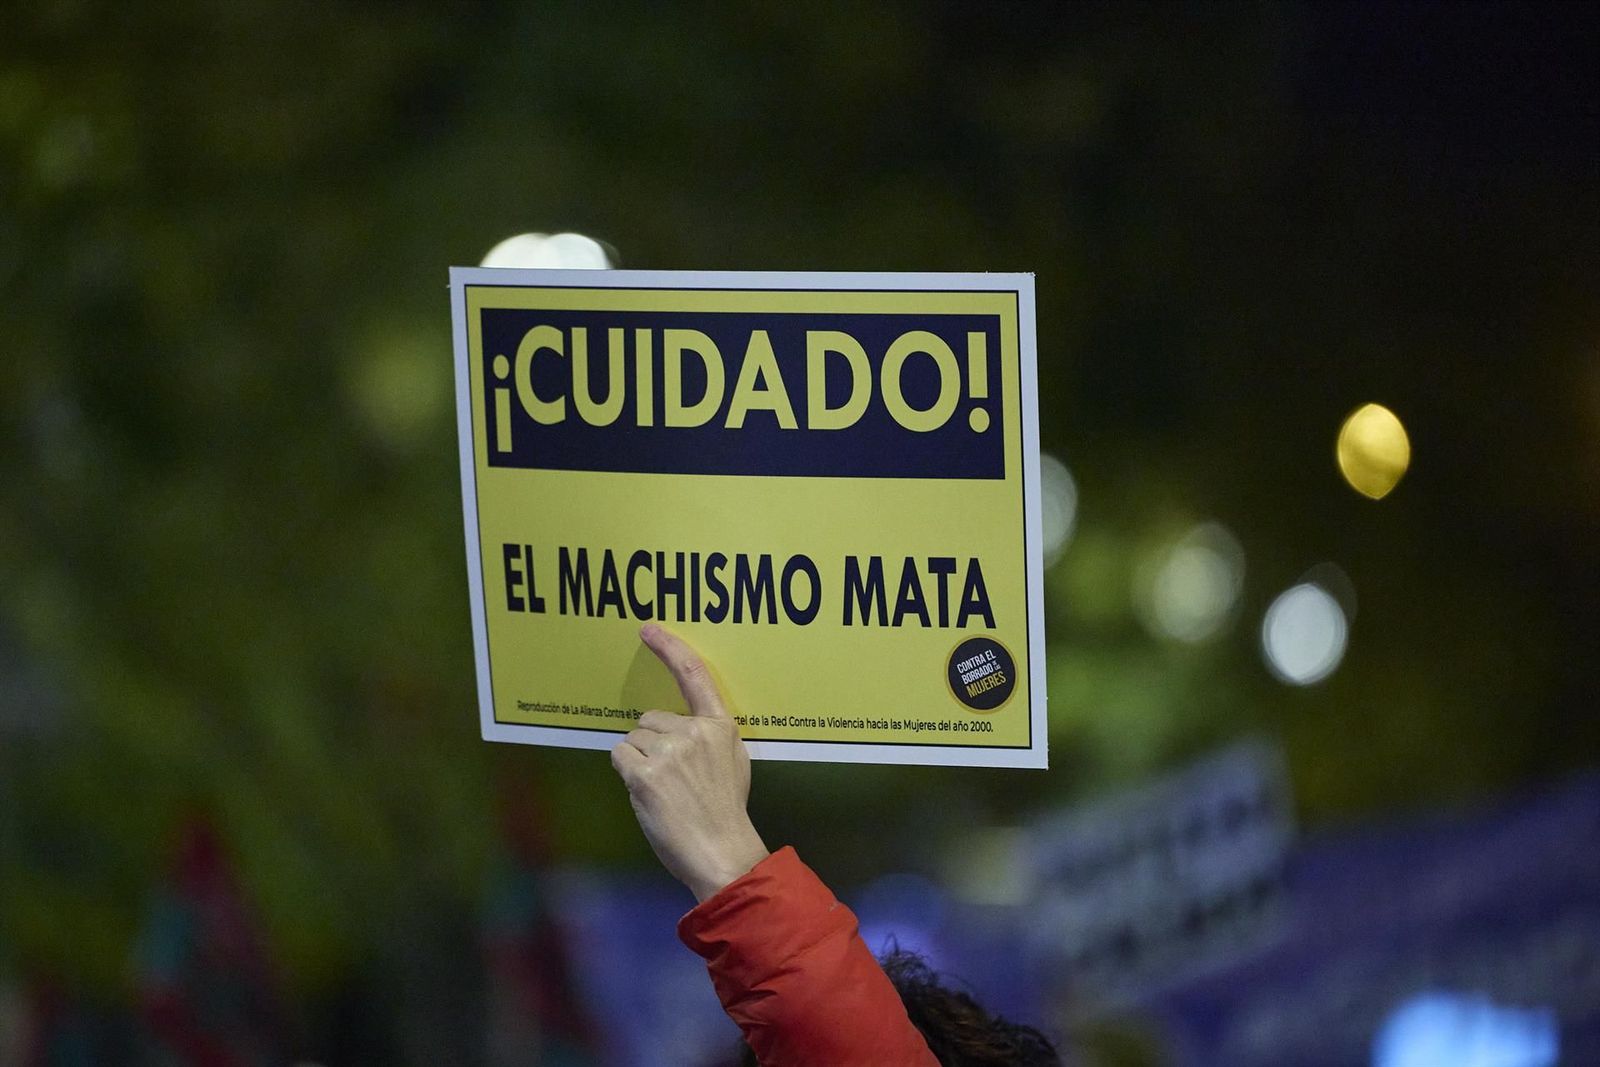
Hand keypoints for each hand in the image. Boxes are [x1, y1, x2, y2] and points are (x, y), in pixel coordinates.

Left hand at [611, 624, 769, 901]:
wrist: (721, 853)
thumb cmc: (725, 813)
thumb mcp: (734, 762)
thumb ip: (710, 737)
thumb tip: (685, 725)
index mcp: (720, 727)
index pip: (694, 675)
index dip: (670, 648)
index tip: (648, 629)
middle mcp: (694, 731)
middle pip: (649, 719)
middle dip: (653, 744)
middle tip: (673, 780)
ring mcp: (668, 751)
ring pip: (633, 739)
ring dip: (639, 761)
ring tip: (665, 791)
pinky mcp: (644, 774)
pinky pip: (620, 756)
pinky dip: (627, 773)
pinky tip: (649, 794)